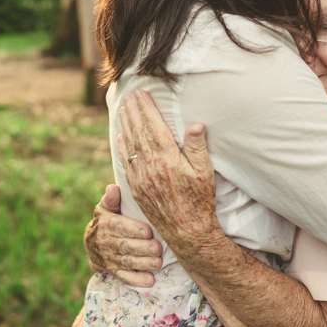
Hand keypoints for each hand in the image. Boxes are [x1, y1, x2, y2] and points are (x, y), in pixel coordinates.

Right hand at [84, 184, 162, 286]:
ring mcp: (109, 259)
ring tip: (158, 263)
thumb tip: (113, 188)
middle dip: (142, 248)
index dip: (133, 230)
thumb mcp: (106, 208)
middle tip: (158, 248)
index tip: (148, 231)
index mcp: (106, 224)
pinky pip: (124, 277)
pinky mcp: (113, 271)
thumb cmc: (107, 220)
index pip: (119, 227)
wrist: (92, 243)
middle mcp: (105, 242)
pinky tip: (150, 280)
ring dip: (143, 264)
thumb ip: (111, 199)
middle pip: (124, 246)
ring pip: (126, 262)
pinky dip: (137, 280)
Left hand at [117, 90, 220, 255]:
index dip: (147, 108)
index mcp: (168, 158)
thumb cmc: (201, 201)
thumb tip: (195, 125)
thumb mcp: (205, 173)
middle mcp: (150, 166)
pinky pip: (126, 162)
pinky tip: (121, 138)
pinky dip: (122, 148)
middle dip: (133, 112)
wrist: (187, 232)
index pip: (154, 126)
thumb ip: (198, 148)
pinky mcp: (136, 188)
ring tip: (123, 111)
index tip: (141, 94)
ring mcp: (141, 177)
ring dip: (126, 126)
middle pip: (139, 132)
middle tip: (129, 96)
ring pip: (130, 145)